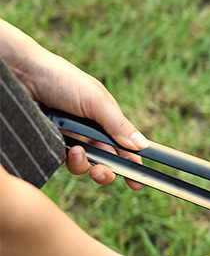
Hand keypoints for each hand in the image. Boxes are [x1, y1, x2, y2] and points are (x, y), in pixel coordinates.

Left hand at [0, 18, 147, 188]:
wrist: (22, 74)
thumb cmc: (62, 79)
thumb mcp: (96, 101)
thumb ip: (119, 125)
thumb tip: (142, 145)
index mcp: (106, 119)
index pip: (124, 146)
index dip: (132, 163)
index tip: (138, 181)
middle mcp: (90, 130)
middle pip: (106, 160)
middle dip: (107, 171)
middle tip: (101, 173)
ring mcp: (70, 138)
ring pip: (84, 164)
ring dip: (84, 164)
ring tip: (76, 152)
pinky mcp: (52, 143)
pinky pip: (63, 161)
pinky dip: (67, 159)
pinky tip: (66, 148)